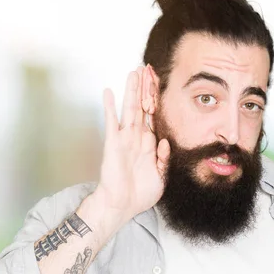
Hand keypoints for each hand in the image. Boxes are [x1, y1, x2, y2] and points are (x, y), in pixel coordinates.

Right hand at [92, 66, 170, 225]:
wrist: (123, 205)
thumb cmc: (140, 193)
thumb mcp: (161, 176)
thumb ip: (164, 158)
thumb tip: (165, 141)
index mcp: (150, 144)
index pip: (154, 116)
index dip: (157, 100)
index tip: (159, 83)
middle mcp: (137, 137)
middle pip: (142, 106)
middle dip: (145, 88)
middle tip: (145, 68)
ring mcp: (125, 139)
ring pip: (129, 109)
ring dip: (131, 90)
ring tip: (132, 72)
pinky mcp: (113, 143)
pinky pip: (112, 122)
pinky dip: (110, 107)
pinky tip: (107, 91)